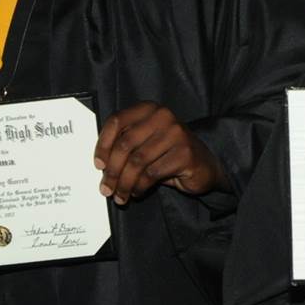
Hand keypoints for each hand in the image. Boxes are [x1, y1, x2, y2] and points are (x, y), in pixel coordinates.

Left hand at [95, 102, 227, 204]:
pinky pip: (152, 174)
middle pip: (125, 144)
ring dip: (124, 183)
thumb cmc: (169, 154)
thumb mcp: (146, 143)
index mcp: (149, 109)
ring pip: (137, 162)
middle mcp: (163, 117)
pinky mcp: (185, 153)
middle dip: (112, 171)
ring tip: (120, 195)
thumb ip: (126, 144)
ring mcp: (176, 134)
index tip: (98, 165)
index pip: (117, 120)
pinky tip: (137, 192)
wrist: (205, 164)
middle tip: (106, 188)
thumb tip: (101, 165)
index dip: (103, 144)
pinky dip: (139, 187)